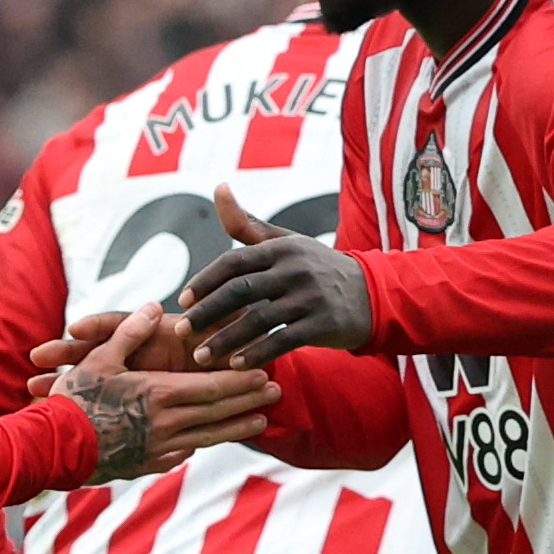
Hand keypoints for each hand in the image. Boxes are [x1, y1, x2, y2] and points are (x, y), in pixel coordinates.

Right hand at [47, 303, 279, 482]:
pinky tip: (207, 444)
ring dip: (236, 428)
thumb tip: (154, 306)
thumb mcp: (99, 358)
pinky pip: (180, 454)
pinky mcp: (144, 465)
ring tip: (260, 423)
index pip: (212, 387)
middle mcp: (166, 424)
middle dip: (248, 402)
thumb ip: (130, 331)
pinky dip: (199, 446)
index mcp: (158, 394)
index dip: (240, 381)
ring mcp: (157, 449)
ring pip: (207, 437)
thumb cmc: (73, 400)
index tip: (266, 373)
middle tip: (276, 394)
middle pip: (217, 412)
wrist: (50, 449)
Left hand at [173, 183, 371, 368]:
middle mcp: (294, 269)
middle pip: (240, 291)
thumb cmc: (315, 267)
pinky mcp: (323, 324)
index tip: (182, 302)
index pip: (233, 262)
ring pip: (258, 320)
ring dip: (225, 340)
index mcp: (280, 248)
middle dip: (206, 313)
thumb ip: (247, 224)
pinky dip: (257, 353)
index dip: (204, 281)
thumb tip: (219, 187)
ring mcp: (310, 297)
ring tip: (201, 356)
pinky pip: (283, 341)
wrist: (372, 293)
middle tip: (181, 332)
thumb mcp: (285, 242)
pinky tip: (236, 365)